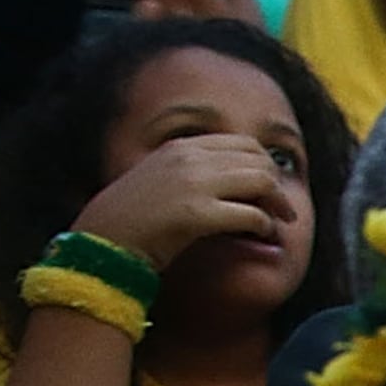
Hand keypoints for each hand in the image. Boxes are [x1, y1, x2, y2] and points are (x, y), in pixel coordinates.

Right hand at [70, 131, 296, 268]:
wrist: (102, 243)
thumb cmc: (130, 220)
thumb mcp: (159, 181)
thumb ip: (190, 173)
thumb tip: (230, 183)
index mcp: (180, 148)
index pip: (242, 143)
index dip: (264, 164)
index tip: (269, 187)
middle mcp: (188, 158)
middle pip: (258, 159)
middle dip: (277, 183)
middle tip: (283, 208)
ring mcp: (193, 184)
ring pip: (261, 181)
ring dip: (277, 203)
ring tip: (278, 221)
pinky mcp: (197, 215)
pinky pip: (251, 214)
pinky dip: (264, 226)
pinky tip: (261, 236)